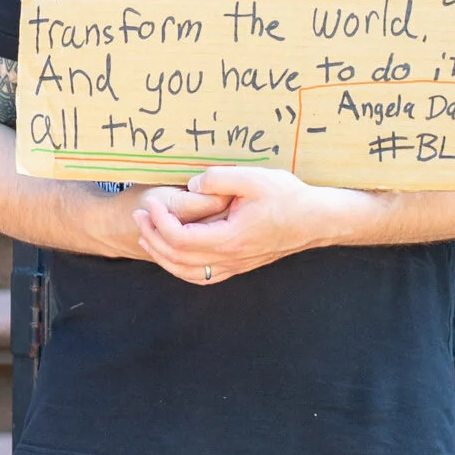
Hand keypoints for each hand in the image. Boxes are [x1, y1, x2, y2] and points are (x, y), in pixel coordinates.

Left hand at [134, 165, 347, 285]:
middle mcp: (230, 258)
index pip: (180, 238)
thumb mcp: (253, 179)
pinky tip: (173, 253)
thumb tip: (191, 184)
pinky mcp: (240, 265)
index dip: (159, 222)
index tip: (150, 203)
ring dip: (162, 256)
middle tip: (138, 215)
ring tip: (146, 236)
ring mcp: (235, 265)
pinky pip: (202, 275)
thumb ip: (218, 179)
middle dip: (152, 237)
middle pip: (177, 258)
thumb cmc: (288, 198)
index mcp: (229, 239)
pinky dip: (181, 267)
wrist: (316, 220)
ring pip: (187, 272)